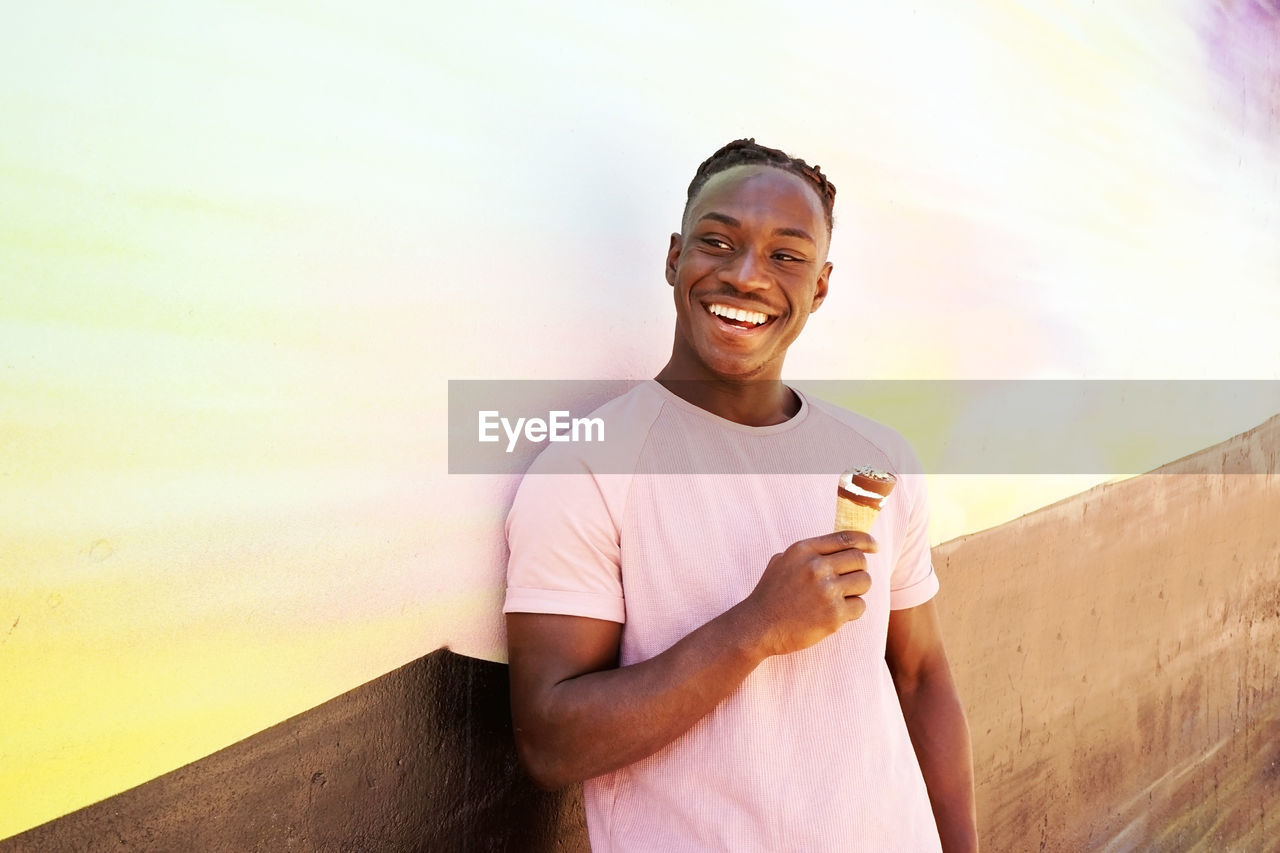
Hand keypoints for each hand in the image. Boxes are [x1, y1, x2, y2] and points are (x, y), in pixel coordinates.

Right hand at [737, 529, 875, 657]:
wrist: (758, 626)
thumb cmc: (770, 595)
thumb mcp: (781, 561)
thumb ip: (808, 552)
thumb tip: (838, 544)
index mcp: (804, 550)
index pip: (845, 538)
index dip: (865, 541)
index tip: (874, 547)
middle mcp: (816, 566)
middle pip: (859, 560)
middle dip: (858, 570)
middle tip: (847, 582)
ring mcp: (826, 590)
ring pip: (864, 582)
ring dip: (857, 591)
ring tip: (840, 599)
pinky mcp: (834, 614)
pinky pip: (860, 607)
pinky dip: (852, 611)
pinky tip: (835, 615)